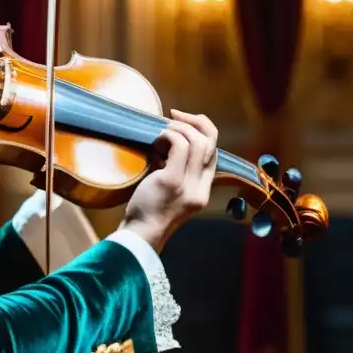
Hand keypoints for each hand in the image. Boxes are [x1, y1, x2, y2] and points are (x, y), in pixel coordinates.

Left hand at [119, 110, 218, 252]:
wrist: (139, 235)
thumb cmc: (148, 212)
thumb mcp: (171, 192)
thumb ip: (178, 171)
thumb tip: (171, 143)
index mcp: (203, 190)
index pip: (213, 153)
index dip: (203, 132)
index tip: (183, 123)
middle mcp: (200, 188)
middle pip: (211, 142)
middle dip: (195, 122)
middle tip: (173, 116)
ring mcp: (188, 184)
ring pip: (197, 141)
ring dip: (178, 128)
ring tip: (161, 132)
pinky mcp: (172, 180)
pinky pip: (179, 145)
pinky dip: (167, 135)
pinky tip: (155, 141)